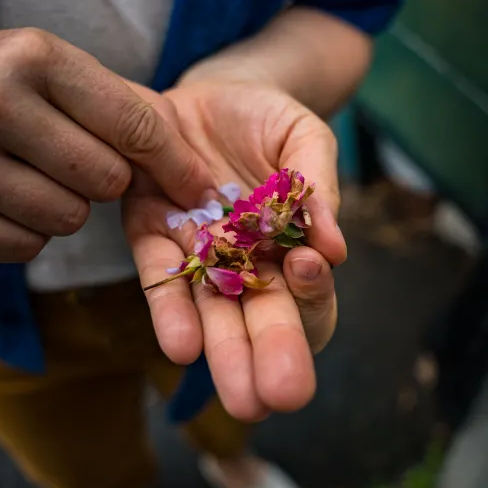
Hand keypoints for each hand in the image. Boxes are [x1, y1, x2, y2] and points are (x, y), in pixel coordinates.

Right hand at [0, 29, 212, 261]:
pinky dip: (26, 234)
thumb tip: (199, 183)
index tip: (199, 188)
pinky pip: (22, 249)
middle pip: (106, 182)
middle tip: (73, 162)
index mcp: (31, 56)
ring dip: (65, 209)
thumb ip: (128, 112)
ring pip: (66, 221)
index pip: (135, 125)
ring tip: (31, 175)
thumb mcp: (57, 71)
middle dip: (106, 182)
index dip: (176, 164)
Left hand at [122, 80, 345, 420]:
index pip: (308, 294)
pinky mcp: (150, 231)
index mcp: (290, 248)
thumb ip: (317, 187)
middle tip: (280, 397)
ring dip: (223, 351)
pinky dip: (169, 308)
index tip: (310, 271)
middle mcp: (244, 263)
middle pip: (261, 319)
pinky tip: (182, 345)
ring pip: (212, 311)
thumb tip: (336, 247)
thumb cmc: (270, 120)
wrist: (211, 90)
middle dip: (271, 357)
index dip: (313, 294)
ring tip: (238, 397)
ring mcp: (198, 253)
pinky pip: (159, 275)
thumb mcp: (306, 140)